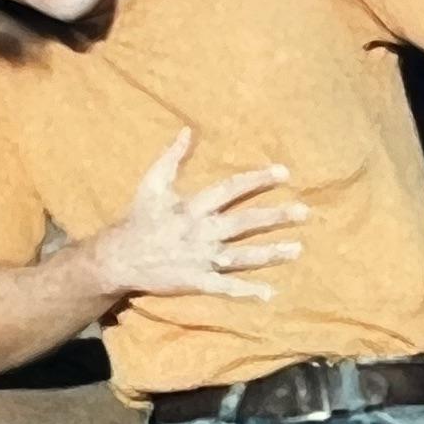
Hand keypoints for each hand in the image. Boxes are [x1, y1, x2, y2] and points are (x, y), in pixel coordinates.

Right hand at [92, 131, 308, 302]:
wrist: (119, 258)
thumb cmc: (138, 218)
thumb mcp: (152, 183)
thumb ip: (172, 157)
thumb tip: (188, 130)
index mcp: (192, 207)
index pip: (230, 189)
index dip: (257, 180)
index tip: (283, 173)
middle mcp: (201, 231)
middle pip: (243, 223)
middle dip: (274, 218)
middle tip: (304, 212)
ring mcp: (200, 258)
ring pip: (241, 256)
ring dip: (270, 254)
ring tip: (297, 250)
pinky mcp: (196, 281)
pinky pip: (225, 288)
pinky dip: (246, 292)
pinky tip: (269, 293)